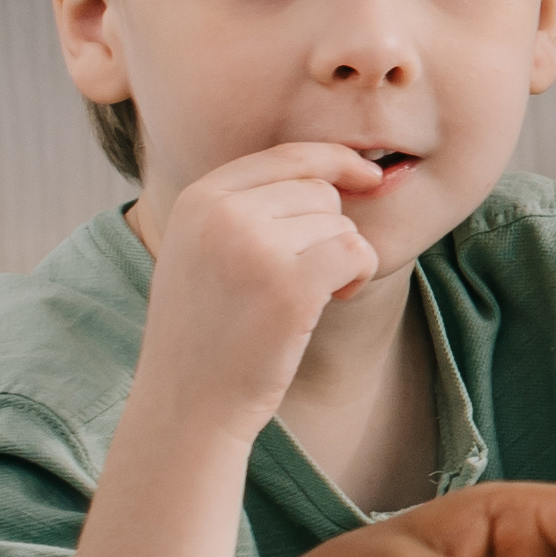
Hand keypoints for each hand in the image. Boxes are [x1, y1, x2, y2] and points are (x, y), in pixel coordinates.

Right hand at [139, 138, 392, 416]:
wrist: (188, 401)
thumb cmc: (208, 328)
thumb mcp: (205, 249)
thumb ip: (250, 206)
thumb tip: (336, 168)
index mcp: (200, 198)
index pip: (288, 155)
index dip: (336, 160)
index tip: (367, 173)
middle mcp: (223, 214)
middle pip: (320, 190)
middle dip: (329, 230)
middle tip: (303, 277)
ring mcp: (255, 247)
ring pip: (341, 224)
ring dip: (342, 259)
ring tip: (305, 298)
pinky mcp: (290, 286)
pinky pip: (357, 253)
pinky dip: (359, 276)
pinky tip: (334, 300)